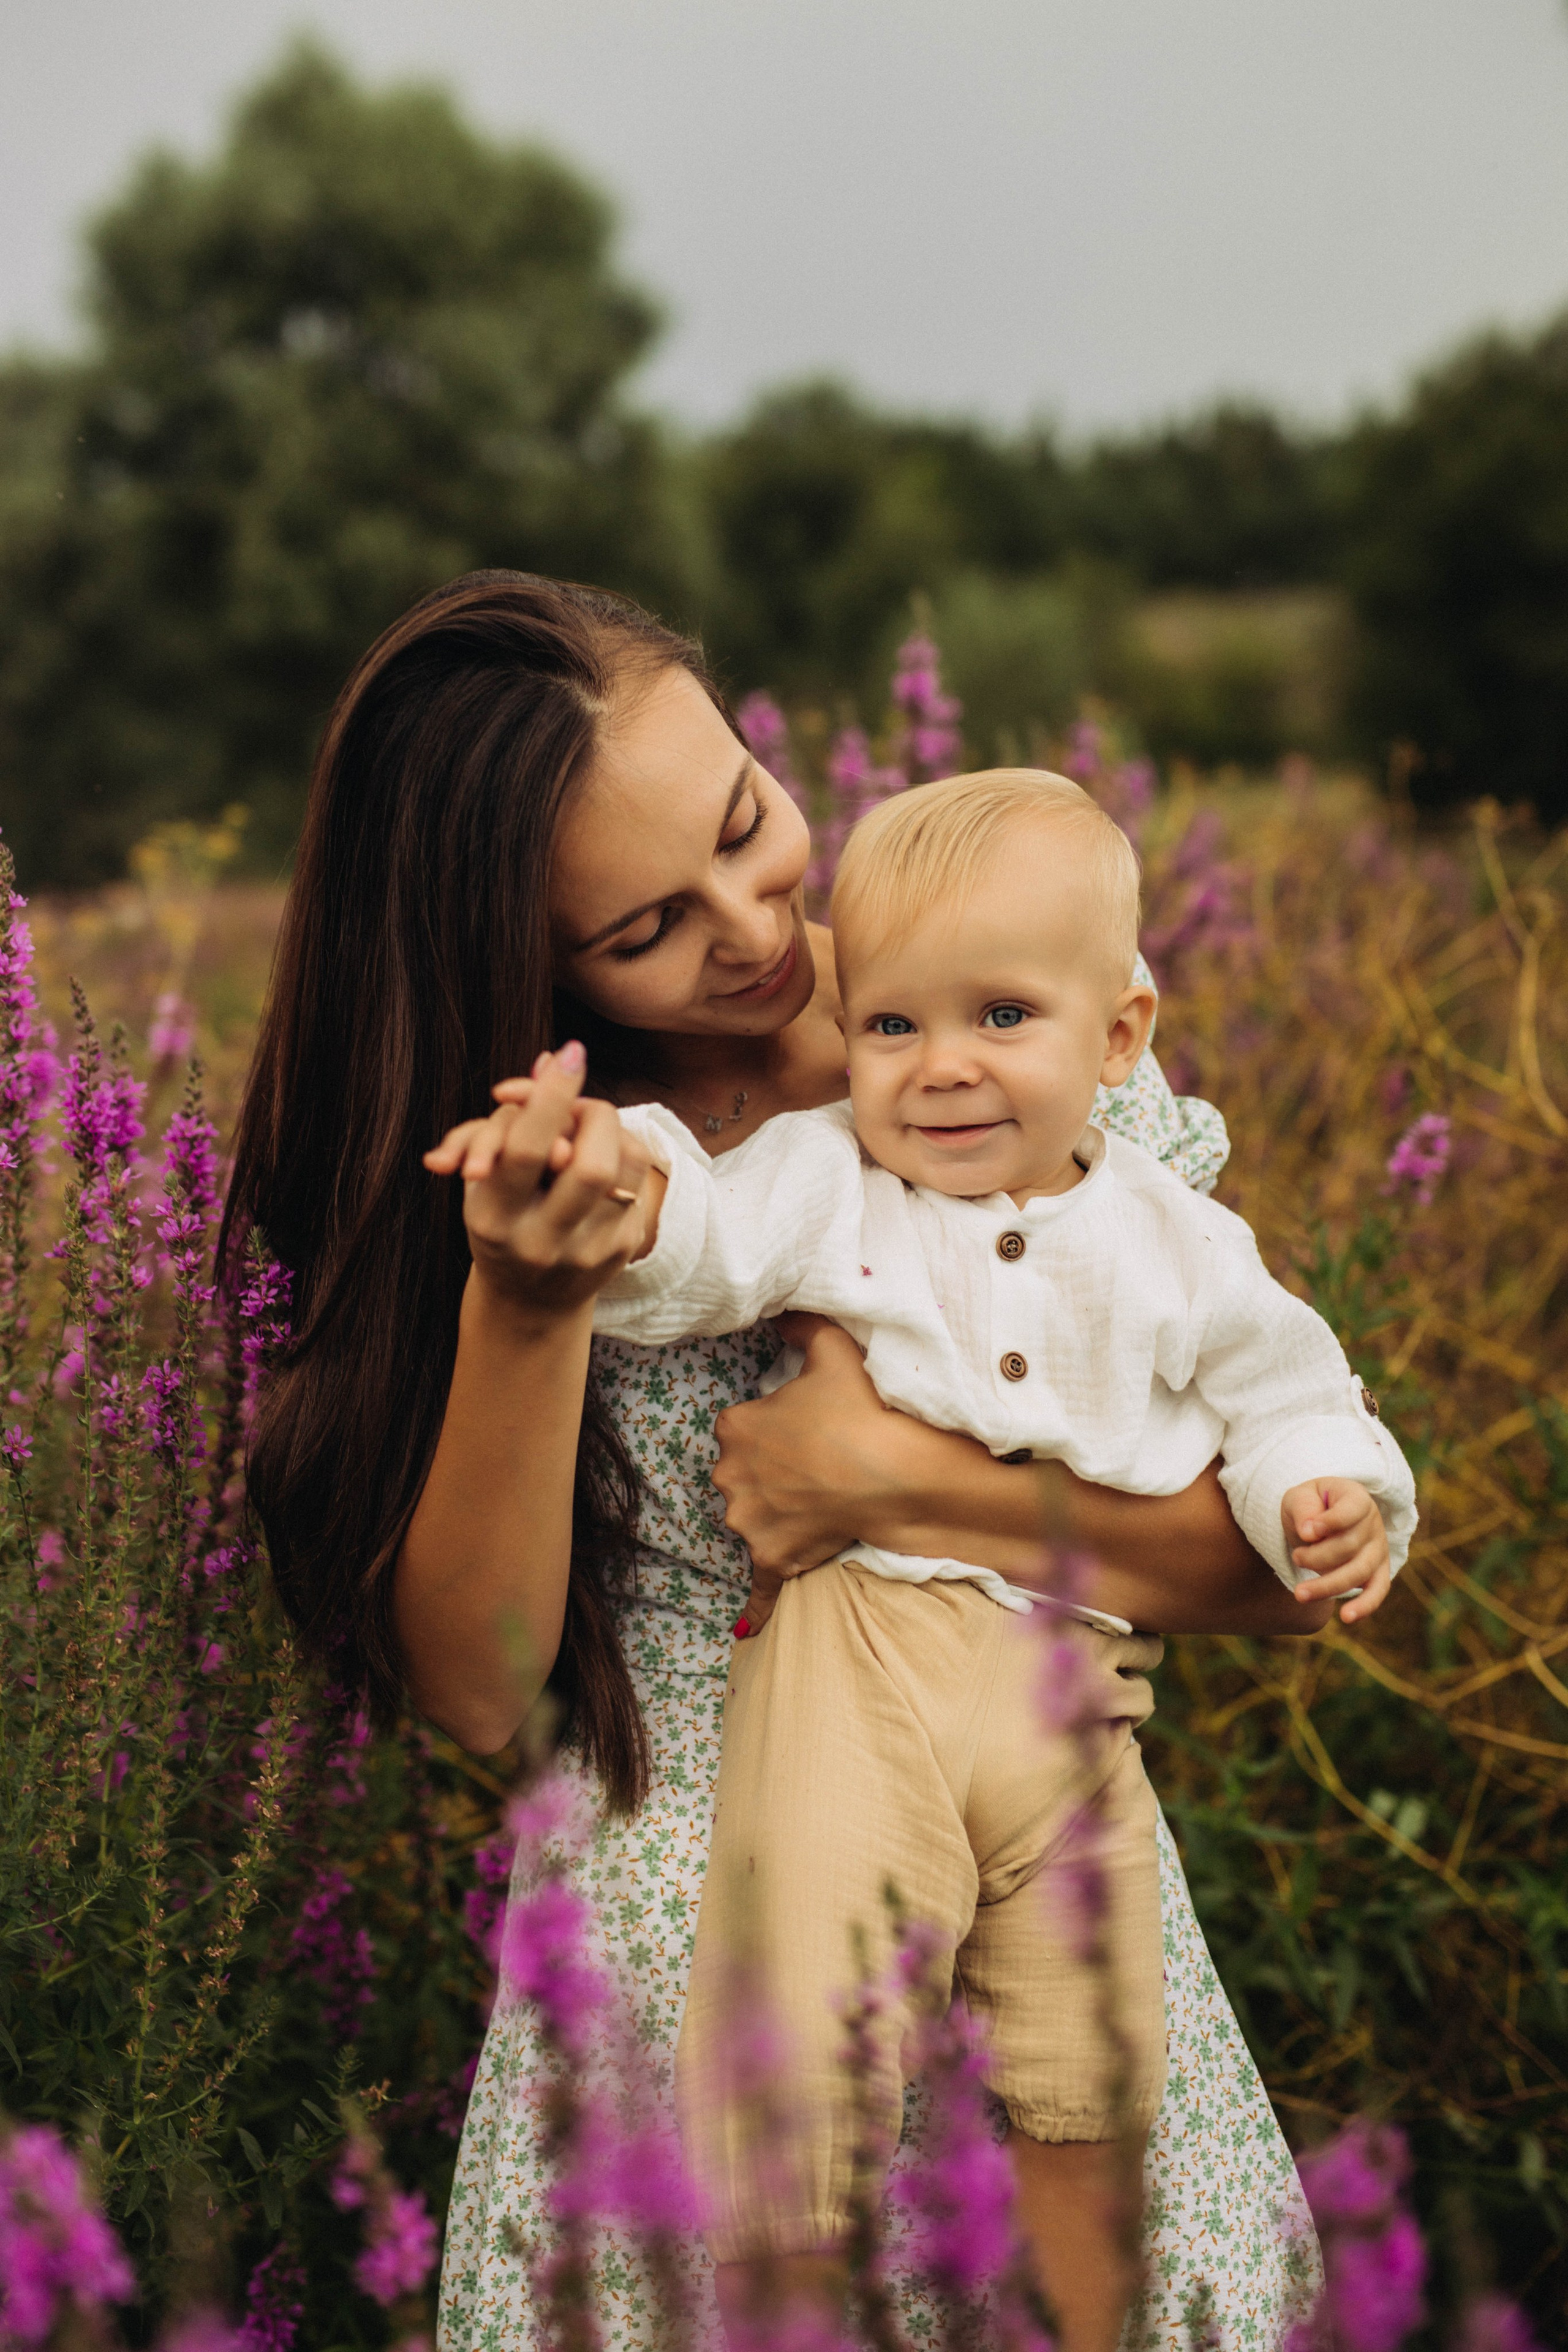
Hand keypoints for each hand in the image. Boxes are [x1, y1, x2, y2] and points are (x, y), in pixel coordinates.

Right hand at [423, 1044, 649, 1317]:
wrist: (528, 1299)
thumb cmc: (500, 1217)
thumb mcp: (484, 1176)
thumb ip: (507, 1119)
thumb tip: (550, 1059)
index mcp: (494, 1218)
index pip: (528, 1150)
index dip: (551, 1097)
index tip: (570, 1053)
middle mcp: (542, 1241)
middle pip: (589, 1164)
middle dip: (591, 1113)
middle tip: (578, 1103)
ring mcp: (589, 1251)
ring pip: (625, 1166)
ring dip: (611, 1129)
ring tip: (587, 1130)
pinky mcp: (624, 1249)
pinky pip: (638, 1178)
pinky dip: (620, 1153)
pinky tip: (599, 1160)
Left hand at [714, 1312, 900, 1636]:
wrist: (895, 1474)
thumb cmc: (861, 1412)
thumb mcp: (833, 1351)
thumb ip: (802, 1327)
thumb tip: (782, 1313)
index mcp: (736, 1427)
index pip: (739, 1428)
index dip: (773, 1429)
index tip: (804, 1430)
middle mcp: (730, 1476)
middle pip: (742, 1475)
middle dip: (770, 1474)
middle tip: (816, 1467)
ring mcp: (749, 1522)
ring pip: (753, 1518)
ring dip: (776, 1516)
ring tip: (820, 1503)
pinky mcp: (771, 1558)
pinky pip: (758, 1585)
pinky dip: (754, 1606)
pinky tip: (746, 1627)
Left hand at [1282, 1478, 1390, 1623]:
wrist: (1319, 1519)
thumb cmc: (1309, 1506)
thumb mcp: (1299, 1497)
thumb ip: (1303, 1509)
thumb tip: (1308, 1533)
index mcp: (1357, 1498)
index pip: (1352, 1510)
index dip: (1331, 1522)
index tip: (1306, 1532)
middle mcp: (1373, 1524)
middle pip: (1350, 1546)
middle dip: (1317, 1556)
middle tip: (1295, 1557)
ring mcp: (1378, 1550)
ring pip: (1358, 1572)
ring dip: (1328, 1585)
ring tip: (1299, 1593)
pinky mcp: (1377, 1573)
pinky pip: (1376, 1592)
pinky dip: (1364, 1606)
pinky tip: (1346, 1618)